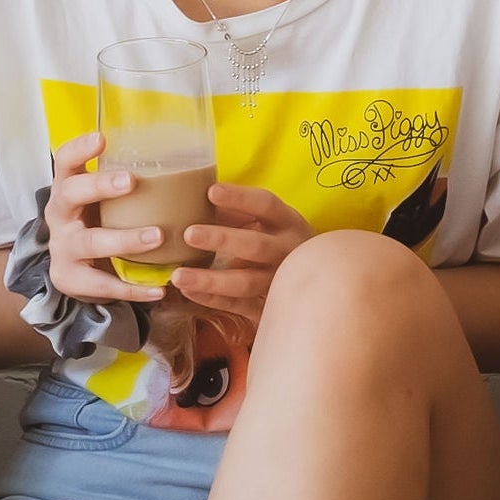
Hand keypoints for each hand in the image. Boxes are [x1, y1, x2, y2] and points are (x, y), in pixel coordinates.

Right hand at [44, 131, 171, 304]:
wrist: (76, 271)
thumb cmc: (100, 223)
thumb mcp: (104, 201)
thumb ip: (130, 185)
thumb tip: (193, 162)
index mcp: (68, 189)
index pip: (64, 161)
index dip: (79, 148)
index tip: (102, 138)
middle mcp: (60, 215)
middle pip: (70, 194)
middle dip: (100, 186)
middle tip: (131, 181)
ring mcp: (63, 248)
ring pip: (91, 242)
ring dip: (125, 239)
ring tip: (157, 236)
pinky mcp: (70, 279)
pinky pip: (103, 285)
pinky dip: (132, 288)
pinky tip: (158, 289)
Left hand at [175, 184, 313, 331]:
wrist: (321, 284)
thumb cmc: (281, 244)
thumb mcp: (269, 224)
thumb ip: (237, 215)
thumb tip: (197, 203)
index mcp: (290, 223)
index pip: (266, 205)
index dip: (240, 198)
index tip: (210, 192)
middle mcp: (289, 252)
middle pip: (256, 246)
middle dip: (222, 240)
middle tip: (189, 234)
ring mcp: (280, 283)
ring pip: (246, 282)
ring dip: (211, 280)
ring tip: (178, 276)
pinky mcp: (270, 307)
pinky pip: (240, 306)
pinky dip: (214, 300)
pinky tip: (189, 292)